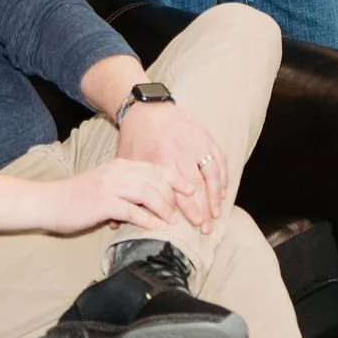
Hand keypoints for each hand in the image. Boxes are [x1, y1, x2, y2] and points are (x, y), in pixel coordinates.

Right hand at [37, 158, 181, 234]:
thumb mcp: (106, 182)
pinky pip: (133, 211)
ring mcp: (111, 186)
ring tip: (171, 221)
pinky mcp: (104, 203)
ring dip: (164, 208)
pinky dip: (148, 220)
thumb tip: (152, 197)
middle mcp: (119, 172)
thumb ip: (127, 185)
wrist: (49, 202)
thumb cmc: (79, 196)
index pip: (157, 169)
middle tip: (183, 212)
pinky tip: (157, 227)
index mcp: (121, 165)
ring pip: (149, 194)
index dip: (177, 180)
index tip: (191, 190)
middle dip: (174, 197)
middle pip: (157, 180)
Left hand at [117, 103, 225, 231]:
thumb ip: (127, 193)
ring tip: (217, 212)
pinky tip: (222, 190)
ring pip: (210, 173)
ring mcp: (194, 144)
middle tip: (207, 228)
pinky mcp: (204, 136)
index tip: (195, 225)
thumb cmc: (135, 139)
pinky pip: (218, 158)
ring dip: (215, 194)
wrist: (147, 109)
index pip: (178, 191)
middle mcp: (180, 153)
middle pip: (196, 186)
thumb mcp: (127, 164)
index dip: (189, 210)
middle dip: (203, 209)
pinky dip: (222, 175)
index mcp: (160, 162)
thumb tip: (115, 225)